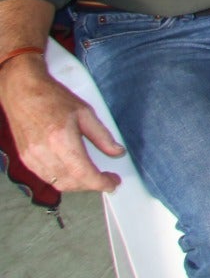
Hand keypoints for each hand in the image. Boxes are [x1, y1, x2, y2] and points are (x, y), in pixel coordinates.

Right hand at [0, 60, 123, 192]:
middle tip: (106, 179)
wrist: (23, 92)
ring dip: (77, 185)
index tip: (112, 183)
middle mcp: (44, 152)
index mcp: (61, 139)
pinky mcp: (26, 159)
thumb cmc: (53, 98)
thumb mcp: (85, 112)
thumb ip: (102, 136)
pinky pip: (46, 178)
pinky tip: (73, 172)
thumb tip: (117, 152)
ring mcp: (32, 158)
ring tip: (92, 176)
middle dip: (91, 185)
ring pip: (58, 184)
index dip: (100, 182)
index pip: (83, 173)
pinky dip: (62, 179)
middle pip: (71, 182)